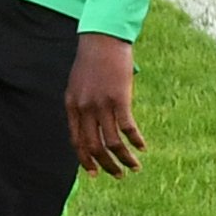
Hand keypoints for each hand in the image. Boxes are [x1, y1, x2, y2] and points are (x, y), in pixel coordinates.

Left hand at [66, 34, 145, 175]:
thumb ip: (81, 105)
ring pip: (112, 142)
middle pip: (94, 147)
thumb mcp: (78, 84)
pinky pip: (127, 128)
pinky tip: (142, 147)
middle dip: (107, 166)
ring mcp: (101, 105)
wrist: (102, 40)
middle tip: (118, 176)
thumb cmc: (91, 60)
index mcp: (72, 107)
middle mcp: (85, 109)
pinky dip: (135, 141)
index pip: (77, 142)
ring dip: (124, 159)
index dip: (85, 160)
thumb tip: (91, 124)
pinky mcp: (119, 99)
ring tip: (134, 167)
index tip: (93, 173)